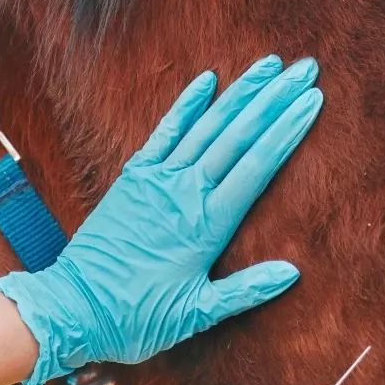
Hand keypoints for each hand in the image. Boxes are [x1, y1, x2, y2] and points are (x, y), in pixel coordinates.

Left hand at [0, 54, 323, 384]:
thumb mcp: (195, 315)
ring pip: (207, 127)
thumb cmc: (136, 318)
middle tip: (304, 70)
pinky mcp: (133, 178)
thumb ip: (245, 291)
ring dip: (239, 93)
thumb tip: (292, 273)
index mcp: (207, 225)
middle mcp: (185, 194)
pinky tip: (207, 80)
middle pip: (238, 136)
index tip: (312, 100)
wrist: (73, 308)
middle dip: (274, 99)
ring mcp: (157, 181)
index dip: (287, 130)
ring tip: (268, 65)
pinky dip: (186, 105)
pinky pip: (165, 132)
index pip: (258, 166)